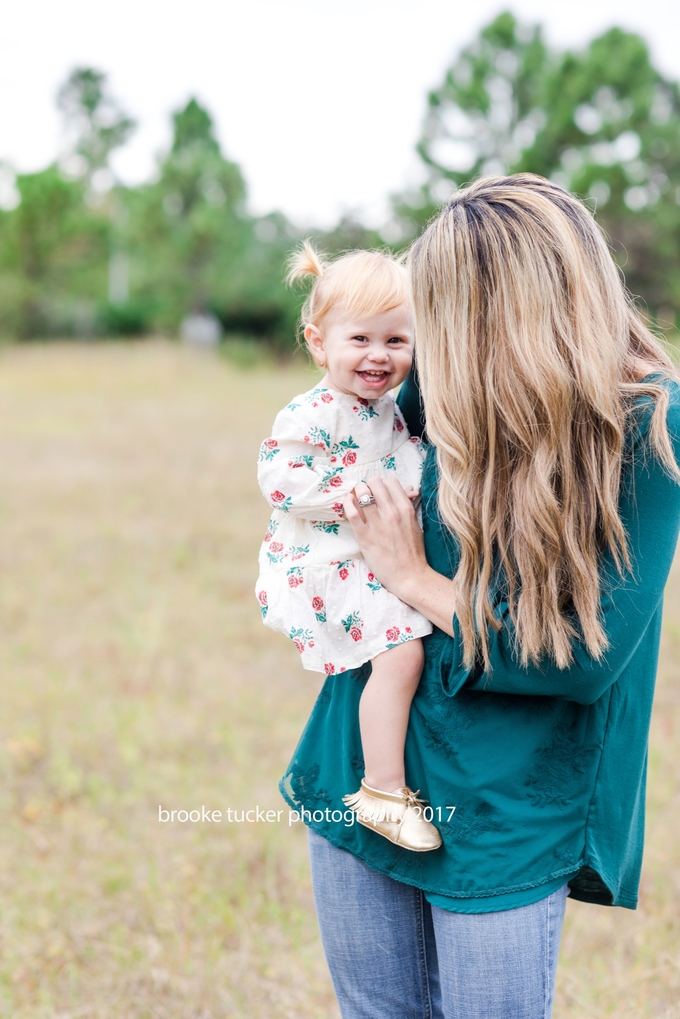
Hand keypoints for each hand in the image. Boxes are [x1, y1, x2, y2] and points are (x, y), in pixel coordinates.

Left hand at [345, 477, 428, 602]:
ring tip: (356, 497)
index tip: (379, 492)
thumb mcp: (415, 524)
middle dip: (369, 486)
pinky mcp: (365, 536)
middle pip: (375, 483)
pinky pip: (352, 512)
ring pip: (362, 493)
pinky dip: (347, 503)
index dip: (383, 485)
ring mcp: (378, 524)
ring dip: (357, 492)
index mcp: (406, 509)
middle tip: (366, 494)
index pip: (390, 482)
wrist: (409, 576)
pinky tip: (348, 503)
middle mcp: (392, 512)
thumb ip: (410, 505)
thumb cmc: (413, 552)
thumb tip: (410, 489)